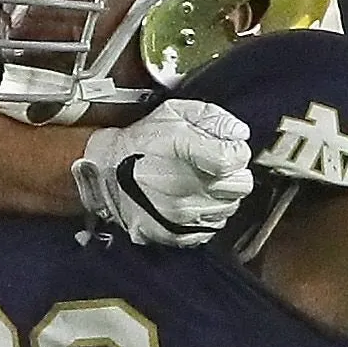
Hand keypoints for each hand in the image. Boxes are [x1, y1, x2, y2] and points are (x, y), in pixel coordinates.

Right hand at [71, 99, 252, 246]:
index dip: (237, 152)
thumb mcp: (174, 112)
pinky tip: (190, 200)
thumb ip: (212, 118)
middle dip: (232, 174)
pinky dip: (206, 215)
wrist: (107, 174)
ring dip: (220, 195)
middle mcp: (187, 187)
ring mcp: (183, 214)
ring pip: (229, 207)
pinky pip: (212, 227)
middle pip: (240, 185)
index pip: (237, 157)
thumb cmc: (141, 142)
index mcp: (187, 151)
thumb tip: (239, 133)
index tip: (228, 149)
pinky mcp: (179, 234)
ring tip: (197, 183)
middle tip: (212, 167)